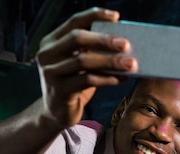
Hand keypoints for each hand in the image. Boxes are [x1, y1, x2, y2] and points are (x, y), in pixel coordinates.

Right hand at [35, 7, 137, 129]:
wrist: (57, 112)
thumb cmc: (74, 83)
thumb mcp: (80, 64)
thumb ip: (93, 51)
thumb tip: (125, 43)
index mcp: (52, 41)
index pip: (74, 21)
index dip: (94, 15)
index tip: (116, 16)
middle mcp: (47, 53)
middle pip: (77, 38)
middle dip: (104, 40)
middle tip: (127, 44)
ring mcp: (51, 72)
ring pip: (83, 61)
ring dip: (110, 61)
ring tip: (131, 64)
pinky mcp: (60, 90)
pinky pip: (87, 81)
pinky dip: (106, 79)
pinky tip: (120, 78)